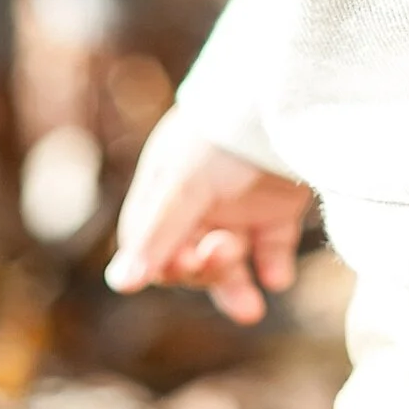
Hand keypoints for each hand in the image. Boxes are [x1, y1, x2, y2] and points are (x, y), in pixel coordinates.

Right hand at [105, 104, 310, 324]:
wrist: (289, 100)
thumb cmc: (224, 137)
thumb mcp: (185, 184)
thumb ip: (157, 235)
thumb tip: (119, 284)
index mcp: (167, 189)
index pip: (151, 247)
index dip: (165, 264)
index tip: (188, 260)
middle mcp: (201, 201)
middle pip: (190, 259)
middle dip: (206, 267)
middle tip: (229, 248)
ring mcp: (240, 206)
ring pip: (228, 266)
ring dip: (235, 289)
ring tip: (252, 309)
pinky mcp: (279, 210)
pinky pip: (271, 256)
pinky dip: (273, 272)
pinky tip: (277, 277)